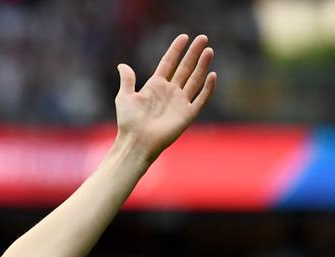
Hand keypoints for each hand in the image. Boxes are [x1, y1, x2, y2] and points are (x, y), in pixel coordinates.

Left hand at [115, 34, 216, 163]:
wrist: (136, 142)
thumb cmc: (128, 122)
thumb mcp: (124, 97)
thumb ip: (127, 80)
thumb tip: (122, 65)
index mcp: (155, 86)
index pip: (169, 63)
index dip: (176, 50)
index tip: (184, 37)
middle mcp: (170, 92)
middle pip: (185, 68)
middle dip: (193, 53)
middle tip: (203, 38)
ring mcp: (180, 102)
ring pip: (195, 80)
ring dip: (202, 65)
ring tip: (209, 50)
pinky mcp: (187, 114)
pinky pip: (201, 99)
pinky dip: (207, 88)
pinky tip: (211, 75)